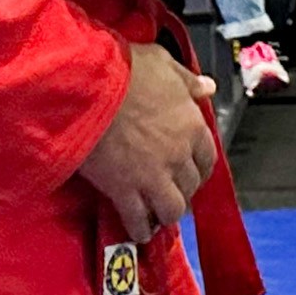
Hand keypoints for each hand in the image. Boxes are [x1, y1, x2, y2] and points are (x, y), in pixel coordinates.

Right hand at [77, 40, 219, 243]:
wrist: (87, 89)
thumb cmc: (123, 71)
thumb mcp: (162, 63)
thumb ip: (187, 80)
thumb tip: (208, 88)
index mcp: (191, 125)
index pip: (208, 157)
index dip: (199, 167)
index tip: (191, 170)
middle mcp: (178, 155)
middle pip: (191, 186)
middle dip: (182, 191)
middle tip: (170, 192)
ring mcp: (153, 176)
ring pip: (171, 210)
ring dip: (166, 214)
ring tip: (157, 215)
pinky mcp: (124, 190)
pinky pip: (138, 220)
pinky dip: (139, 229)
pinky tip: (138, 232)